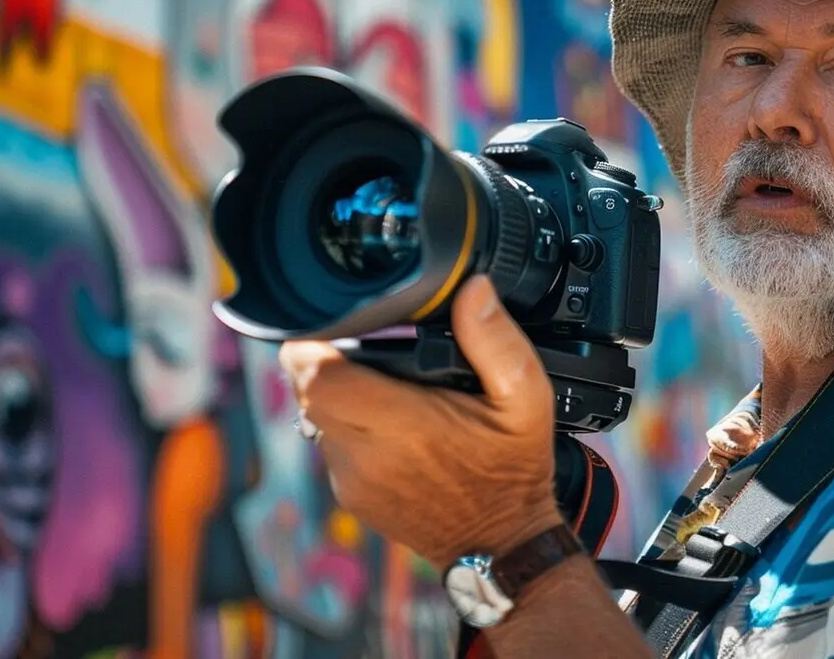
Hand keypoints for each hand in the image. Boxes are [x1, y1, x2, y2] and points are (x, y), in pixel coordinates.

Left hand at [280, 275, 564, 567]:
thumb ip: (496, 340)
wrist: (502, 544)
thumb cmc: (514, 469)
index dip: (312, 343)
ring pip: (316, 417)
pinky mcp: (350, 496)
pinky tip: (389, 425)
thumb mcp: (525, 398)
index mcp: (403, 425)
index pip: (316, 376)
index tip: (335, 325)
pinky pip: (331, 446)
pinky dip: (350, 428)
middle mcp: (366, 456)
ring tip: (384, 388)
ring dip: (339, 396)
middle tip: (361, 347)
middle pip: (308, 391)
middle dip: (324, 362)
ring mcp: (353, 481)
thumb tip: (473, 289)